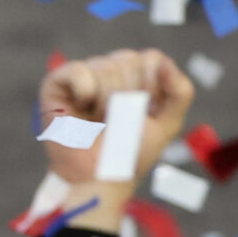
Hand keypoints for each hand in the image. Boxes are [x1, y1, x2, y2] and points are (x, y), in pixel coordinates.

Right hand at [39, 47, 194, 232]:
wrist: (99, 177)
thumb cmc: (130, 154)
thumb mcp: (168, 124)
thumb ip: (181, 91)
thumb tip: (163, 62)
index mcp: (136, 77)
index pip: (150, 59)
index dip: (150, 87)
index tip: (143, 114)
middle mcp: (108, 73)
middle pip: (127, 60)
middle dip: (128, 97)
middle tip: (118, 121)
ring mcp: (82, 78)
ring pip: (104, 67)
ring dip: (106, 101)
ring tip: (98, 122)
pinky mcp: (56, 86)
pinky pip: (76, 70)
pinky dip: (84, 90)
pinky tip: (82, 108)